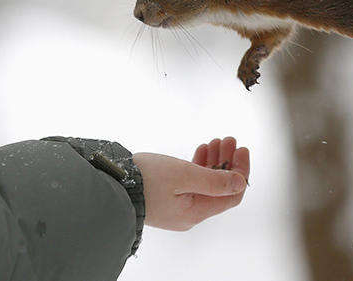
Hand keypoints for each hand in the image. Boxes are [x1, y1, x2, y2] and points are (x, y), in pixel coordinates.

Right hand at [134, 137, 249, 230]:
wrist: (111, 185)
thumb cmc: (145, 180)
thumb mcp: (184, 175)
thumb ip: (214, 180)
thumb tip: (239, 182)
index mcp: (196, 212)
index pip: (231, 195)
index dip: (240, 171)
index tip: (242, 149)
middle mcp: (189, 214)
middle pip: (219, 188)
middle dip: (227, 162)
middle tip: (228, 140)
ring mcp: (177, 207)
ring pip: (205, 184)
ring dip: (213, 162)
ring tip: (215, 141)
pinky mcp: (167, 199)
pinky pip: (191, 184)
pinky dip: (199, 167)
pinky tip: (201, 151)